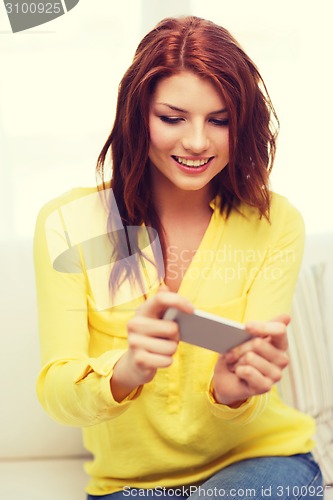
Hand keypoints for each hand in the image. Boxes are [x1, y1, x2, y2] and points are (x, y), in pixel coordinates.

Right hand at [110, 286, 192, 400]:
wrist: (135, 363)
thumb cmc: (153, 337)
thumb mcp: (157, 320)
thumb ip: (164, 305)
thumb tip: (165, 288)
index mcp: (143, 310)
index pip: (161, 298)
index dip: (179, 301)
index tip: (192, 310)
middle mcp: (135, 323)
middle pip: (172, 328)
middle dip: (176, 336)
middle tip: (168, 338)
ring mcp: (134, 342)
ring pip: (171, 347)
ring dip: (171, 350)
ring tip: (161, 349)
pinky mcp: (139, 360)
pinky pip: (167, 361)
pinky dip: (167, 361)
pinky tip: (158, 359)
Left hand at [212, 314, 289, 407]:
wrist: (226, 380)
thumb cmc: (238, 356)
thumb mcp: (246, 338)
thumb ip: (263, 327)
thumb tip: (287, 316)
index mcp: (280, 343)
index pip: (280, 330)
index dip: (263, 327)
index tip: (246, 327)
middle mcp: (282, 359)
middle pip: (258, 343)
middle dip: (239, 347)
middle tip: (232, 352)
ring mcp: (276, 374)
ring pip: (250, 357)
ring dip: (237, 360)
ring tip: (236, 364)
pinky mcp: (266, 386)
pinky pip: (247, 371)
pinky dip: (238, 370)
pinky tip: (238, 373)